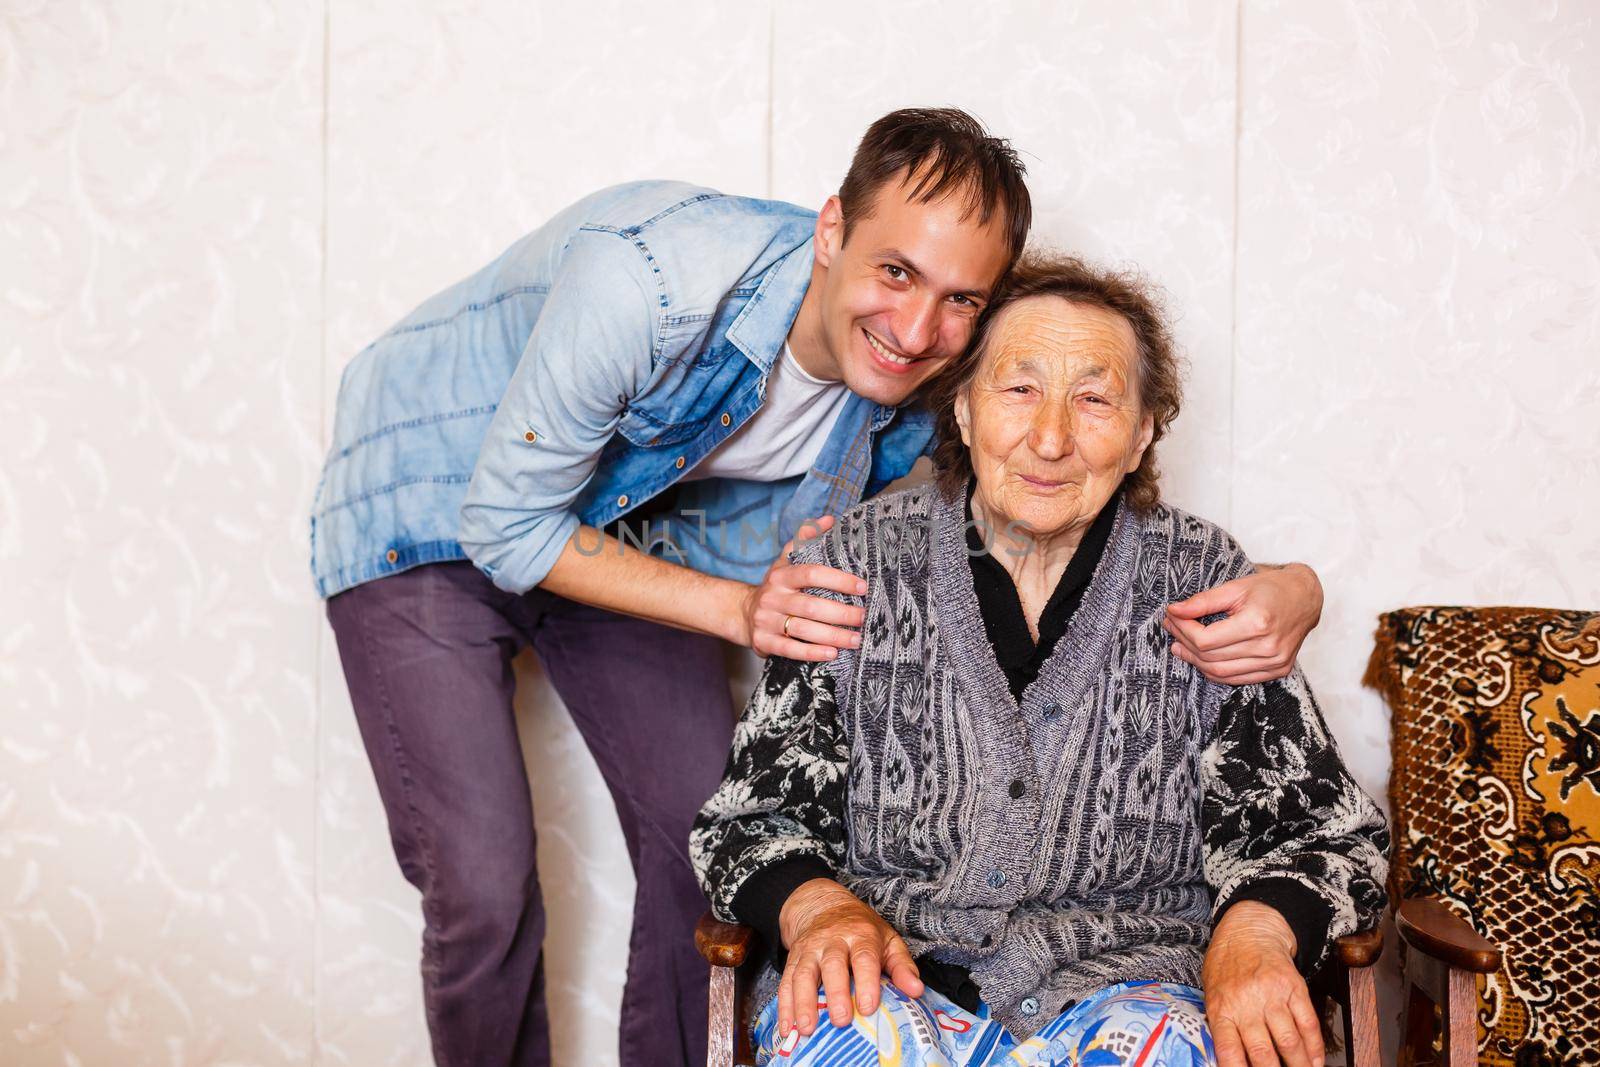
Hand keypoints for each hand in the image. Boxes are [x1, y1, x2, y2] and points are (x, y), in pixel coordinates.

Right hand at [740, 515, 866, 661]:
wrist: (743, 613)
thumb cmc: (777, 587)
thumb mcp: (786, 560)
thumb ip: (806, 539)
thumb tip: (829, 519)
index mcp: (781, 575)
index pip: (812, 574)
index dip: (838, 580)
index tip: (862, 587)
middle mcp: (772, 597)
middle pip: (811, 606)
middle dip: (842, 613)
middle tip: (864, 617)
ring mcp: (766, 620)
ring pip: (803, 629)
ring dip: (833, 636)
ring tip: (856, 639)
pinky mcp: (763, 642)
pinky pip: (790, 650)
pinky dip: (813, 653)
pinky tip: (833, 653)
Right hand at [776, 878, 922, 1036]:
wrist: (823, 905)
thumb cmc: (861, 928)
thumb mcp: (887, 939)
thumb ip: (902, 966)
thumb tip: (916, 990)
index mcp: (860, 935)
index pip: (864, 958)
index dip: (866, 982)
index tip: (868, 1007)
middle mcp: (832, 940)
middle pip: (832, 965)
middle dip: (835, 993)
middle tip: (841, 1021)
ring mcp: (810, 949)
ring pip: (804, 974)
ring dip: (803, 1002)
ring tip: (807, 1028)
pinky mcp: (794, 958)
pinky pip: (786, 981)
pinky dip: (784, 1006)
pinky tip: (788, 1028)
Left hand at [1162, 563, 1322, 684]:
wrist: (1305, 598)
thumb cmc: (1270, 589)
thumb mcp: (1235, 587)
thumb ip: (1203, 601)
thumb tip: (1174, 611)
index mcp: (1258, 624)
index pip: (1206, 639)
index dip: (1183, 630)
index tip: (1171, 616)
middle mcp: (1268, 648)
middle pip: (1211, 657)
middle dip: (1184, 643)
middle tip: (1171, 628)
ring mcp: (1275, 663)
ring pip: (1221, 673)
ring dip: (1196, 661)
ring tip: (1180, 646)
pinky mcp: (1278, 671)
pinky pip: (1237, 679)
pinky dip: (1216, 672)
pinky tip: (1202, 659)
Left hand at [1203, 901, 1323, 1066]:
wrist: (1248, 931)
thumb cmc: (1226, 967)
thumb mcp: (1212, 994)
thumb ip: (1222, 1026)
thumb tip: (1233, 1061)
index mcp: (1222, 1009)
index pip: (1229, 1051)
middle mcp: (1246, 1004)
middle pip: (1263, 1052)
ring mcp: (1272, 995)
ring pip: (1290, 1042)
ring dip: (1300, 1066)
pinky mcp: (1294, 988)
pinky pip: (1308, 1024)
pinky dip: (1315, 1047)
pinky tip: (1316, 1061)